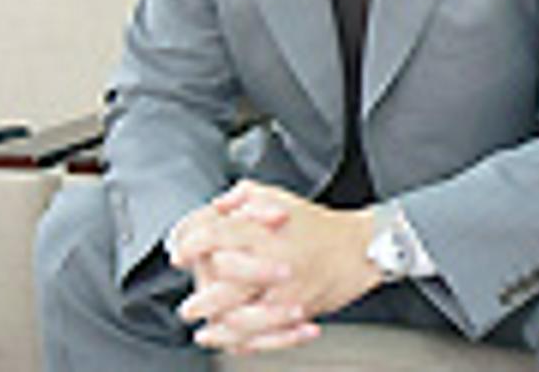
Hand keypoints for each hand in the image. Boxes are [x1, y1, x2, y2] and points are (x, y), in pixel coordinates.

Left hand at [170, 181, 380, 352]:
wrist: (359, 249)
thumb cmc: (318, 225)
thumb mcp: (279, 197)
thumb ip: (244, 196)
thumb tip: (218, 205)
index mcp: (266, 230)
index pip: (217, 235)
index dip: (191, 244)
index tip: (179, 255)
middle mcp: (273, 261)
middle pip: (223, 282)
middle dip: (201, 297)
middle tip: (188, 305)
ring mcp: (286, 291)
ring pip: (241, 317)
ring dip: (217, 327)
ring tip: (204, 328)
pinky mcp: (298, 312)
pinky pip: (265, 335)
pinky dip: (244, 342)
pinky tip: (231, 341)